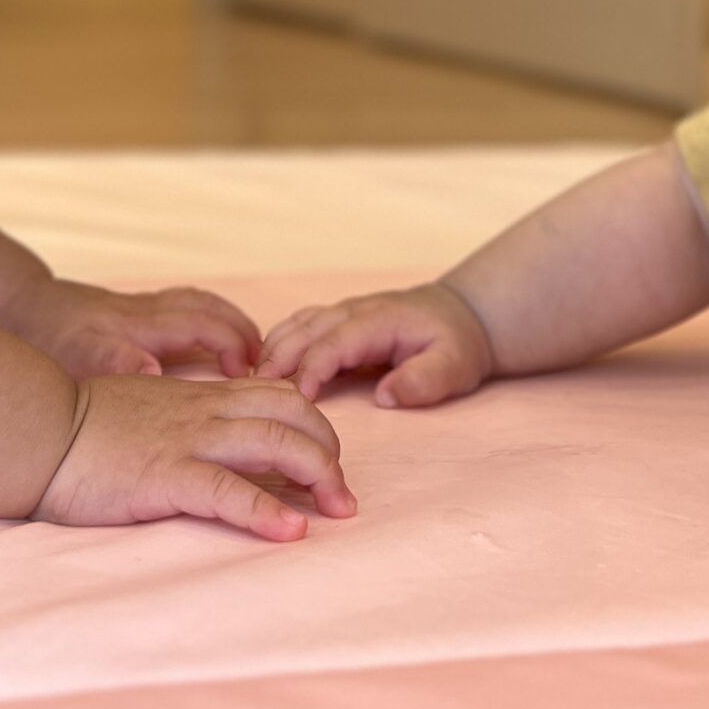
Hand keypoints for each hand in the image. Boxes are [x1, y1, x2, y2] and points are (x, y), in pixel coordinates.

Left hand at [0, 277, 262, 379]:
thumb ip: (115, 362)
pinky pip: (189, 309)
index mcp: (141, 322)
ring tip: (254, 358)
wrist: (18, 302)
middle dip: (246, 334)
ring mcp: (144, 308)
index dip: (233, 346)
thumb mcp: (74, 354)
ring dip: (233, 326)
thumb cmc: (47, 335)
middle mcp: (149, 310)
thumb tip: (155, 374)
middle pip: (212, 310)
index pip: (203, 324)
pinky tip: (213, 348)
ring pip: (203, 306)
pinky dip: (212, 322)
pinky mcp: (136, 312)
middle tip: (269, 366)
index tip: (249, 374)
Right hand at [34, 373, 355, 541]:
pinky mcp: (167, 476)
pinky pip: (229, 491)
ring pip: (277, 442)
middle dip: (330, 452)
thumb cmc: (82, 429)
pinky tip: (293, 531)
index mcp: (201, 396)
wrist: (36, 430)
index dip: (314, 425)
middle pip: (294, 415)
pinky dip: (267, 511)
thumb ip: (185, 422)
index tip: (325, 463)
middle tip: (342, 496)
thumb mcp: (147, 412)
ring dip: (317, 476)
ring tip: (338, 510)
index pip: (279, 395)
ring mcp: (189, 441)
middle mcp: (205, 412)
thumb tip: (215, 448)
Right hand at [254, 283, 495, 406]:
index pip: (335, 343)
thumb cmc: (456, 345)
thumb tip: (386, 397)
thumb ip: (424, 381)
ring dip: (270, 350)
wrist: (461, 315)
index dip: (311, 368)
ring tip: (246, 384)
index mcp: (378, 321)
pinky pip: (298, 327)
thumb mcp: (454, 367)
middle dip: (276, 358)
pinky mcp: (335, 320)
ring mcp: (342, 312)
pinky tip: (261, 370)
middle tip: (250, 392)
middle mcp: (353, 310)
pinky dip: (276, 344)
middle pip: (304, 330)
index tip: (294, 397)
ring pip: (295, 325)